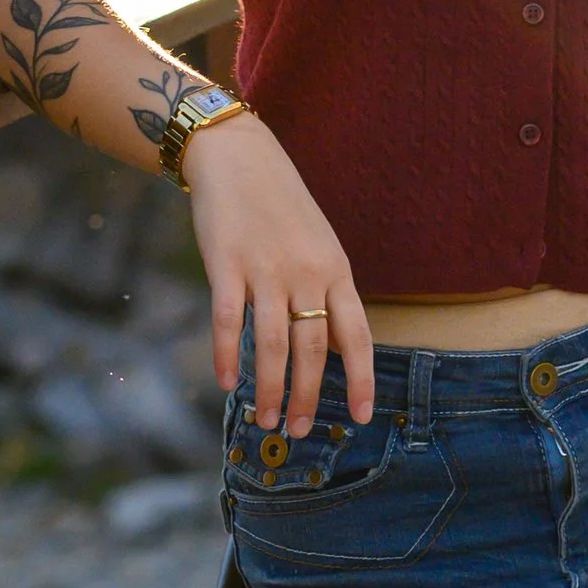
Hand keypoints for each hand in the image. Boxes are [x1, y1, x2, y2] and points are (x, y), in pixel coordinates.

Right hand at [184, 116, 375, 431]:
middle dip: (308, 396)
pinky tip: (227, 382)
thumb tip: (333, 348)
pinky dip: (228, 355)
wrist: (240, 157)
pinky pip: (228, 320)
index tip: (362, 417)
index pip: (355, 334)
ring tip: (268, 420)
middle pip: (312, 349)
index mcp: (335, 269)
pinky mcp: (226, 264)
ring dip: (270, 389)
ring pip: (273, 344)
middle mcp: (306, 272)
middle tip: (299, 431)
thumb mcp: (319, 245)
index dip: (361, 378)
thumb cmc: (282, 207)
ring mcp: (266, 269)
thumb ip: (326, 292)